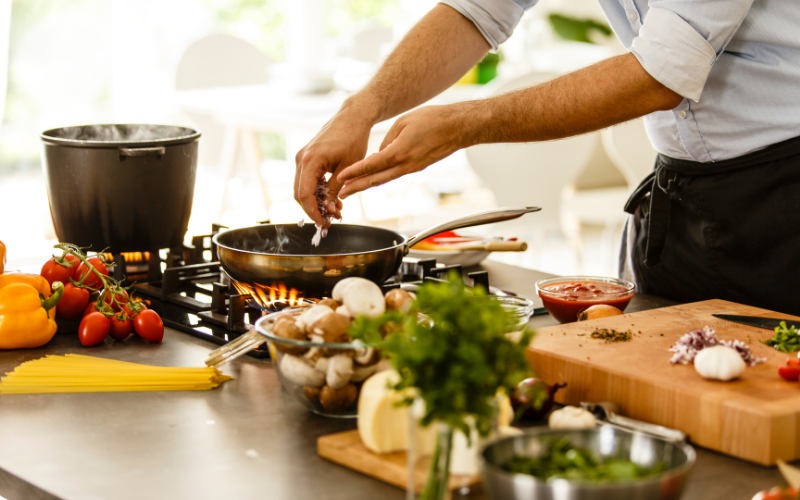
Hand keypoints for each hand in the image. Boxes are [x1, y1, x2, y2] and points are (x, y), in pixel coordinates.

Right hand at [294, 108, 372, 225]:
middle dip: (314, 210)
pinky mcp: (307, 157)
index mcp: (310, 160)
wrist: (353, 117)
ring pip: (303, 188)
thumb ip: (336, 190)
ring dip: (316, 202)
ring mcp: (302, 157)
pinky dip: (317, 191)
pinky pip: (307, 179)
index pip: (304, 194)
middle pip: (300, 194)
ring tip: (335, 211)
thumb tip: (329, 210)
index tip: (324, 223)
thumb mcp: (348, 168)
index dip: (313, 212)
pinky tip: (332, 199)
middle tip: (330, 220)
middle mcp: (301, 159)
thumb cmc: (353, 138)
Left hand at [337, 103, 473, 198]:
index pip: (371, 165)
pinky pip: (395, 174)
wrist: (458, 127)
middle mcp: (405, 165)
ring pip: (385, 179)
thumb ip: (387, 139)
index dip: (354, 173)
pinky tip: (373, 177)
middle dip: (356, 187)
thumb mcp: (403, 122)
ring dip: (367, 185)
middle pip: (375, 180)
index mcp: (399, 152)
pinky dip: (381, 177)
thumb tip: (379, 153)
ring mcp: (412, 168)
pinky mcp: (417, 167)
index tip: (340, 178)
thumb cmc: (433, 120)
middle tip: (341, 194)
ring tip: (352, 189)